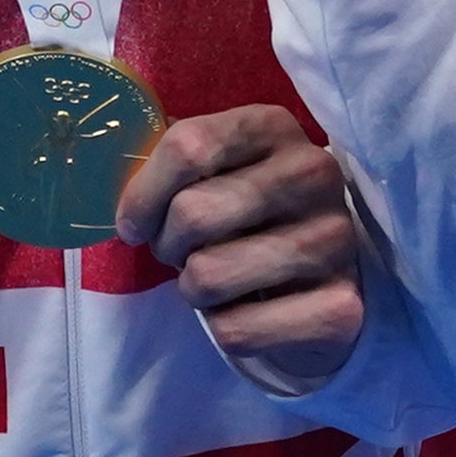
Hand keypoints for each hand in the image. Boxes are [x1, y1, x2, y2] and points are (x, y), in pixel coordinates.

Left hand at [119, 104, 366, 397]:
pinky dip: (225, 328)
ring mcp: (335, 241)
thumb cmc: (251, 216)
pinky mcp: (340, 308)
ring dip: (194, 289)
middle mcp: (315, 175)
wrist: (325, 281)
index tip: (132, 222)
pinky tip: (249, 310)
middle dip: (166, 245)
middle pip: (193, 213)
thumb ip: (173, 163)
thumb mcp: (219, 170)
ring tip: (217, 280)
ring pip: (208, 275)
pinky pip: (236, 329)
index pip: (188, 146)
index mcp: (275, 127)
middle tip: (180, 253)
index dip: (143, 193)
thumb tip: (114, 175)